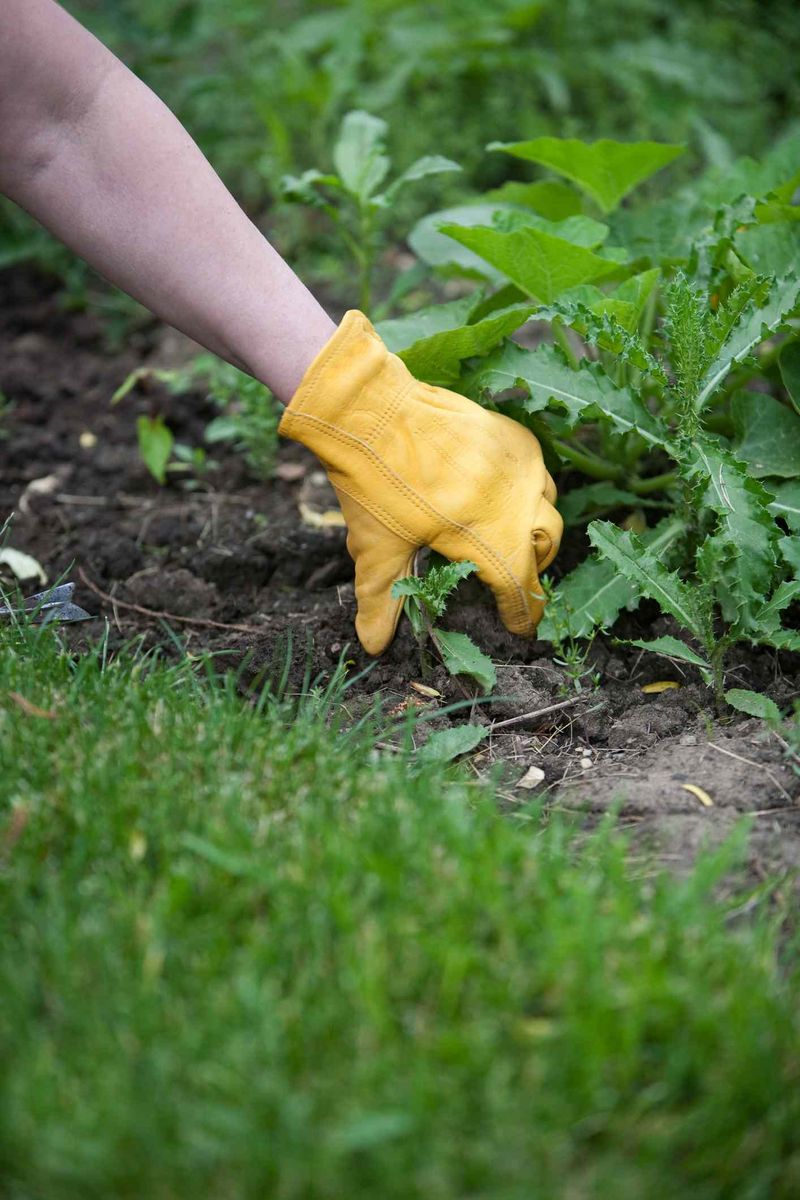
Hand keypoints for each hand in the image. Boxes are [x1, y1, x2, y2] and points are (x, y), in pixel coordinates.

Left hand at [279, 311, 562, 653]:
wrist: (370, 408)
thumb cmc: (373, 482)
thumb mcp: (377, 548)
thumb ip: (381, 600)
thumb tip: (374, 645)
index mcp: (489, 538)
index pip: (521, 587)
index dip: (523, 613)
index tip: (520, 627)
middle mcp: (516, 502)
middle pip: (546, 544)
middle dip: (534, 565)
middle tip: (511, 576)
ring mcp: (519, 465)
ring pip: (548, 504)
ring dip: (536, 525)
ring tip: (511, 533)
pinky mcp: (511, 434)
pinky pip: (536, 469)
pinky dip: (527, 487)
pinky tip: (502, 491)